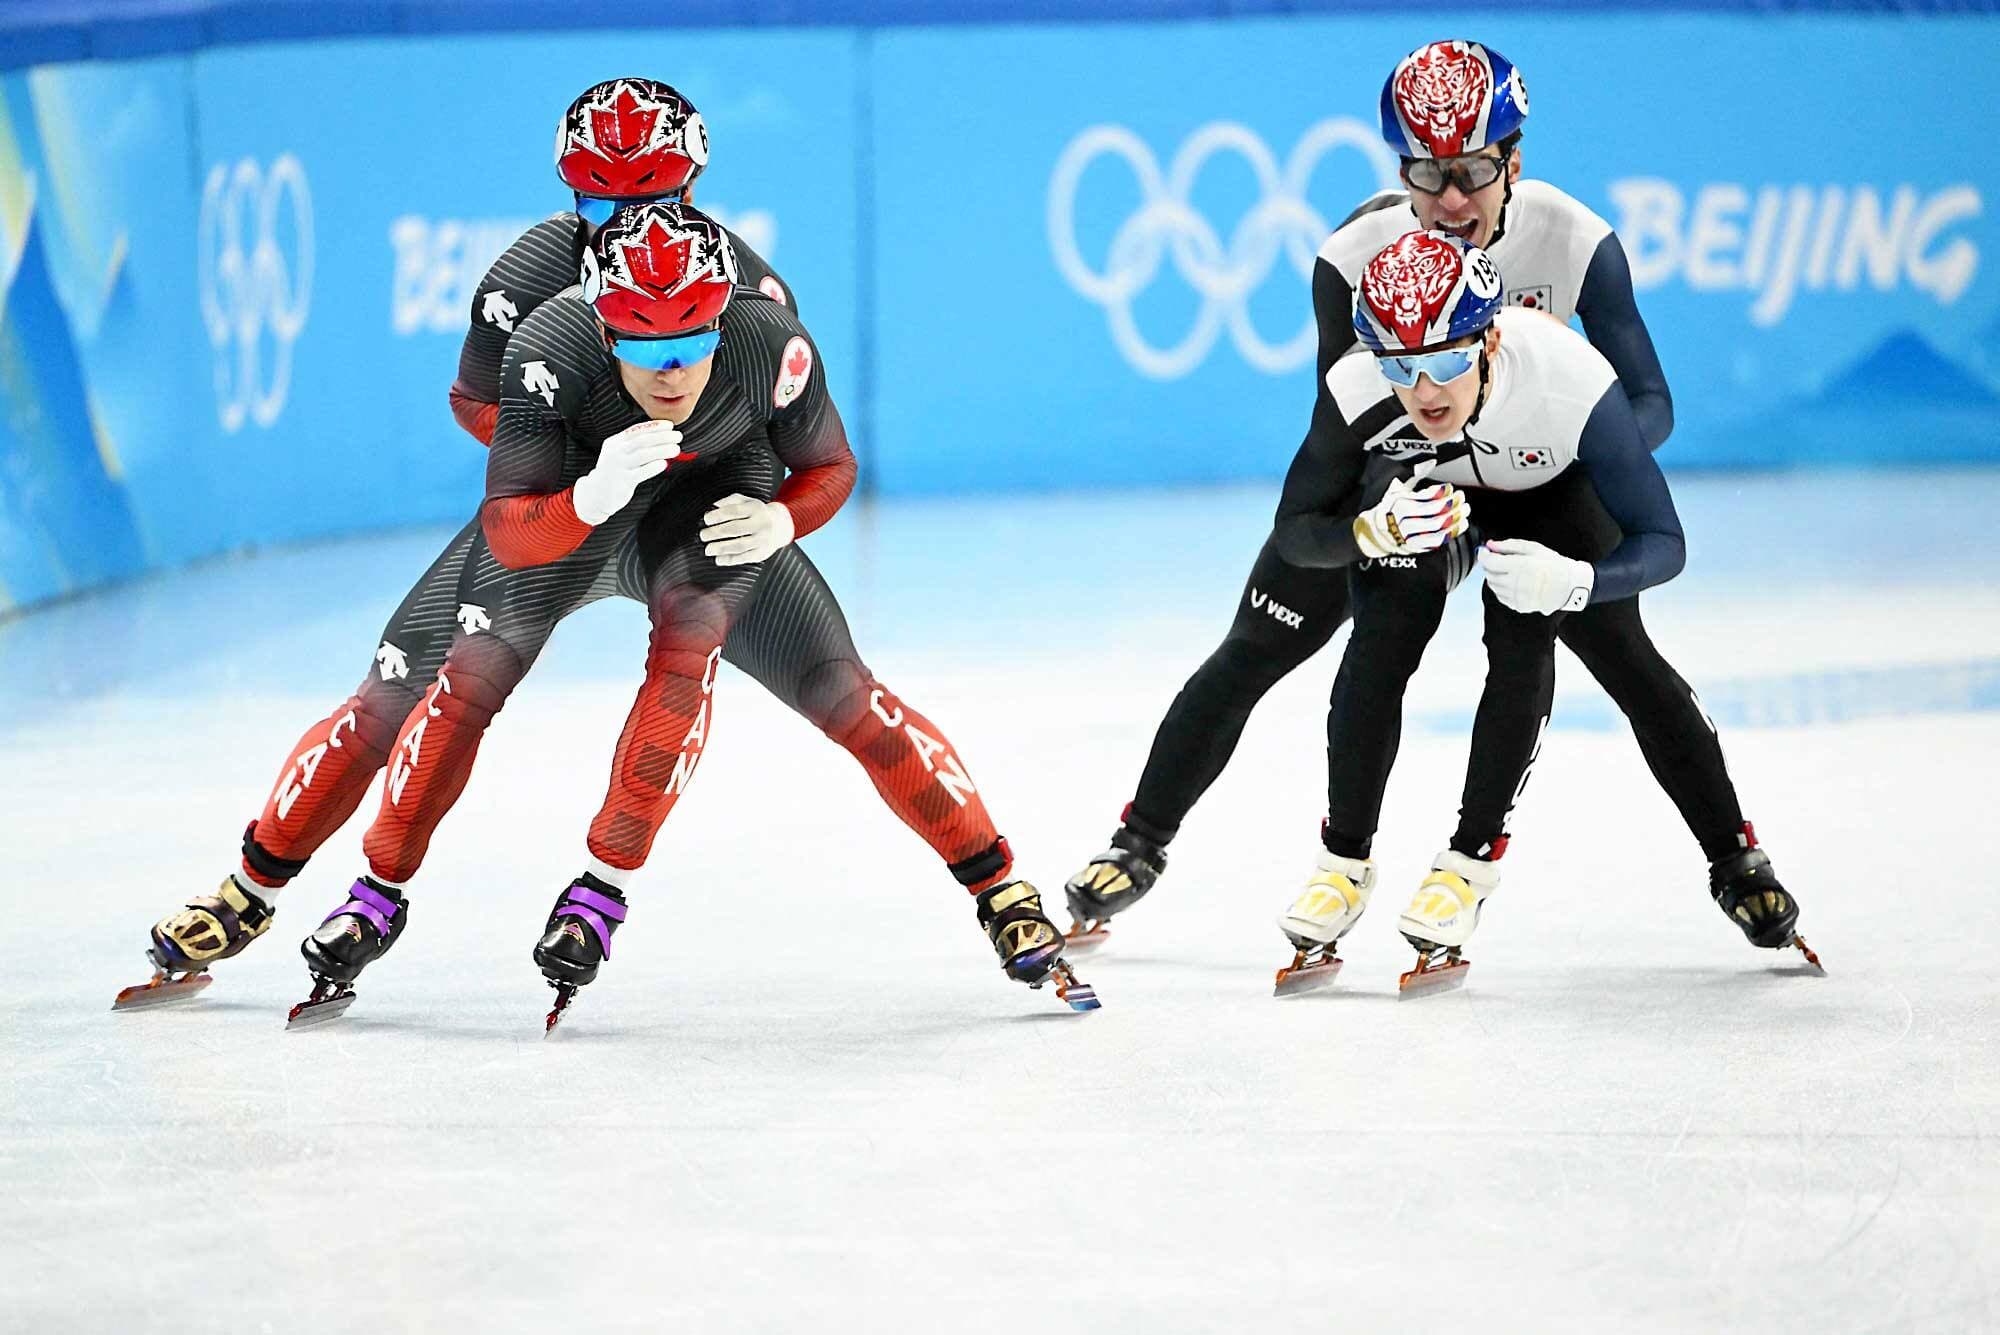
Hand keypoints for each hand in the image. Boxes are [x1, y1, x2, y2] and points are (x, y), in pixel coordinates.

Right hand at [572, 420, 681, 524]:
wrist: (596, 494)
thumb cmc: (614, 472)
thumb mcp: (619, 454)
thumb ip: (636, 446)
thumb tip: (663, 438)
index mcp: (615, 442)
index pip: (637, 430)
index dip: (655, 426)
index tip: (670, 425)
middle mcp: (616, 452)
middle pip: (642, 440)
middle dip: (662, 437)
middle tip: (677, 436)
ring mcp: (619, 466)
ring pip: (643, 455)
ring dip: (662, 450)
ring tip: (676, 449)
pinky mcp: (623, 481)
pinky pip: (641, 472)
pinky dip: (654, 467)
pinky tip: (664, 464)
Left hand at [700, 494, 794, 566]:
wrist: (781, 526)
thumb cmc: (757, 513)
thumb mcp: (747, 501)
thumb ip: (730, 500)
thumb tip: (714, 506)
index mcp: (755, 508)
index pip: (734, 511)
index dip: (718, 515)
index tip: (707, 519)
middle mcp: (761, 524)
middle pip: (735, 529)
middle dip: (715, 533)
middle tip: (703, 535)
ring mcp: (762, 540)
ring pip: (739, 545)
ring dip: (720, 548)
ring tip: (708, 549)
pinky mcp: (762, 553)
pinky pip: (744, 558)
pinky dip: (729, 560)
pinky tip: (719, 559)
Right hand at [1353, 475, 1469, 558]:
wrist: (1375, 533)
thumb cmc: (1389, 510)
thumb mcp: (1397, 491)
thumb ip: (1414, 479)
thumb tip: (1429, 464)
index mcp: (1400, 503)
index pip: (1426, 497)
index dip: (1442, 492)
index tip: (1450, 488)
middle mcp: (1404, 520)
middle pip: (1434, 512)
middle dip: (1453, 504)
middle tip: (1462, 498)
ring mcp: (1410, 534)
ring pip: (1438, 526)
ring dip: (1456, 517)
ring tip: (1464, 510)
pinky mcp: (1416, 546)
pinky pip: (1437, 541)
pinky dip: (1452, 532)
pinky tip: (1460, 524)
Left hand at [1479, 538, 1594, 614]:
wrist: (1569, 586)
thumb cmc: (1554, 565)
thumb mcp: (1533, 548)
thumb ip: (1509, 546)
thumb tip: (1490, 545)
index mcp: (1520, 566)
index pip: (1490, 562)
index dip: (1484, 555)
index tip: (1484, 551)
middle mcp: (1516, 583)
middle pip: (1489, 574)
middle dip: (1490, 565)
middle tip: (1499, 560)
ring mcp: (1517, 596)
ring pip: (1493, 586)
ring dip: (1496, 577)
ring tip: (1509, 571)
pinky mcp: (1518, 606)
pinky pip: (1501, 596)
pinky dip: (1502, 589)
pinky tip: (1514, 583)